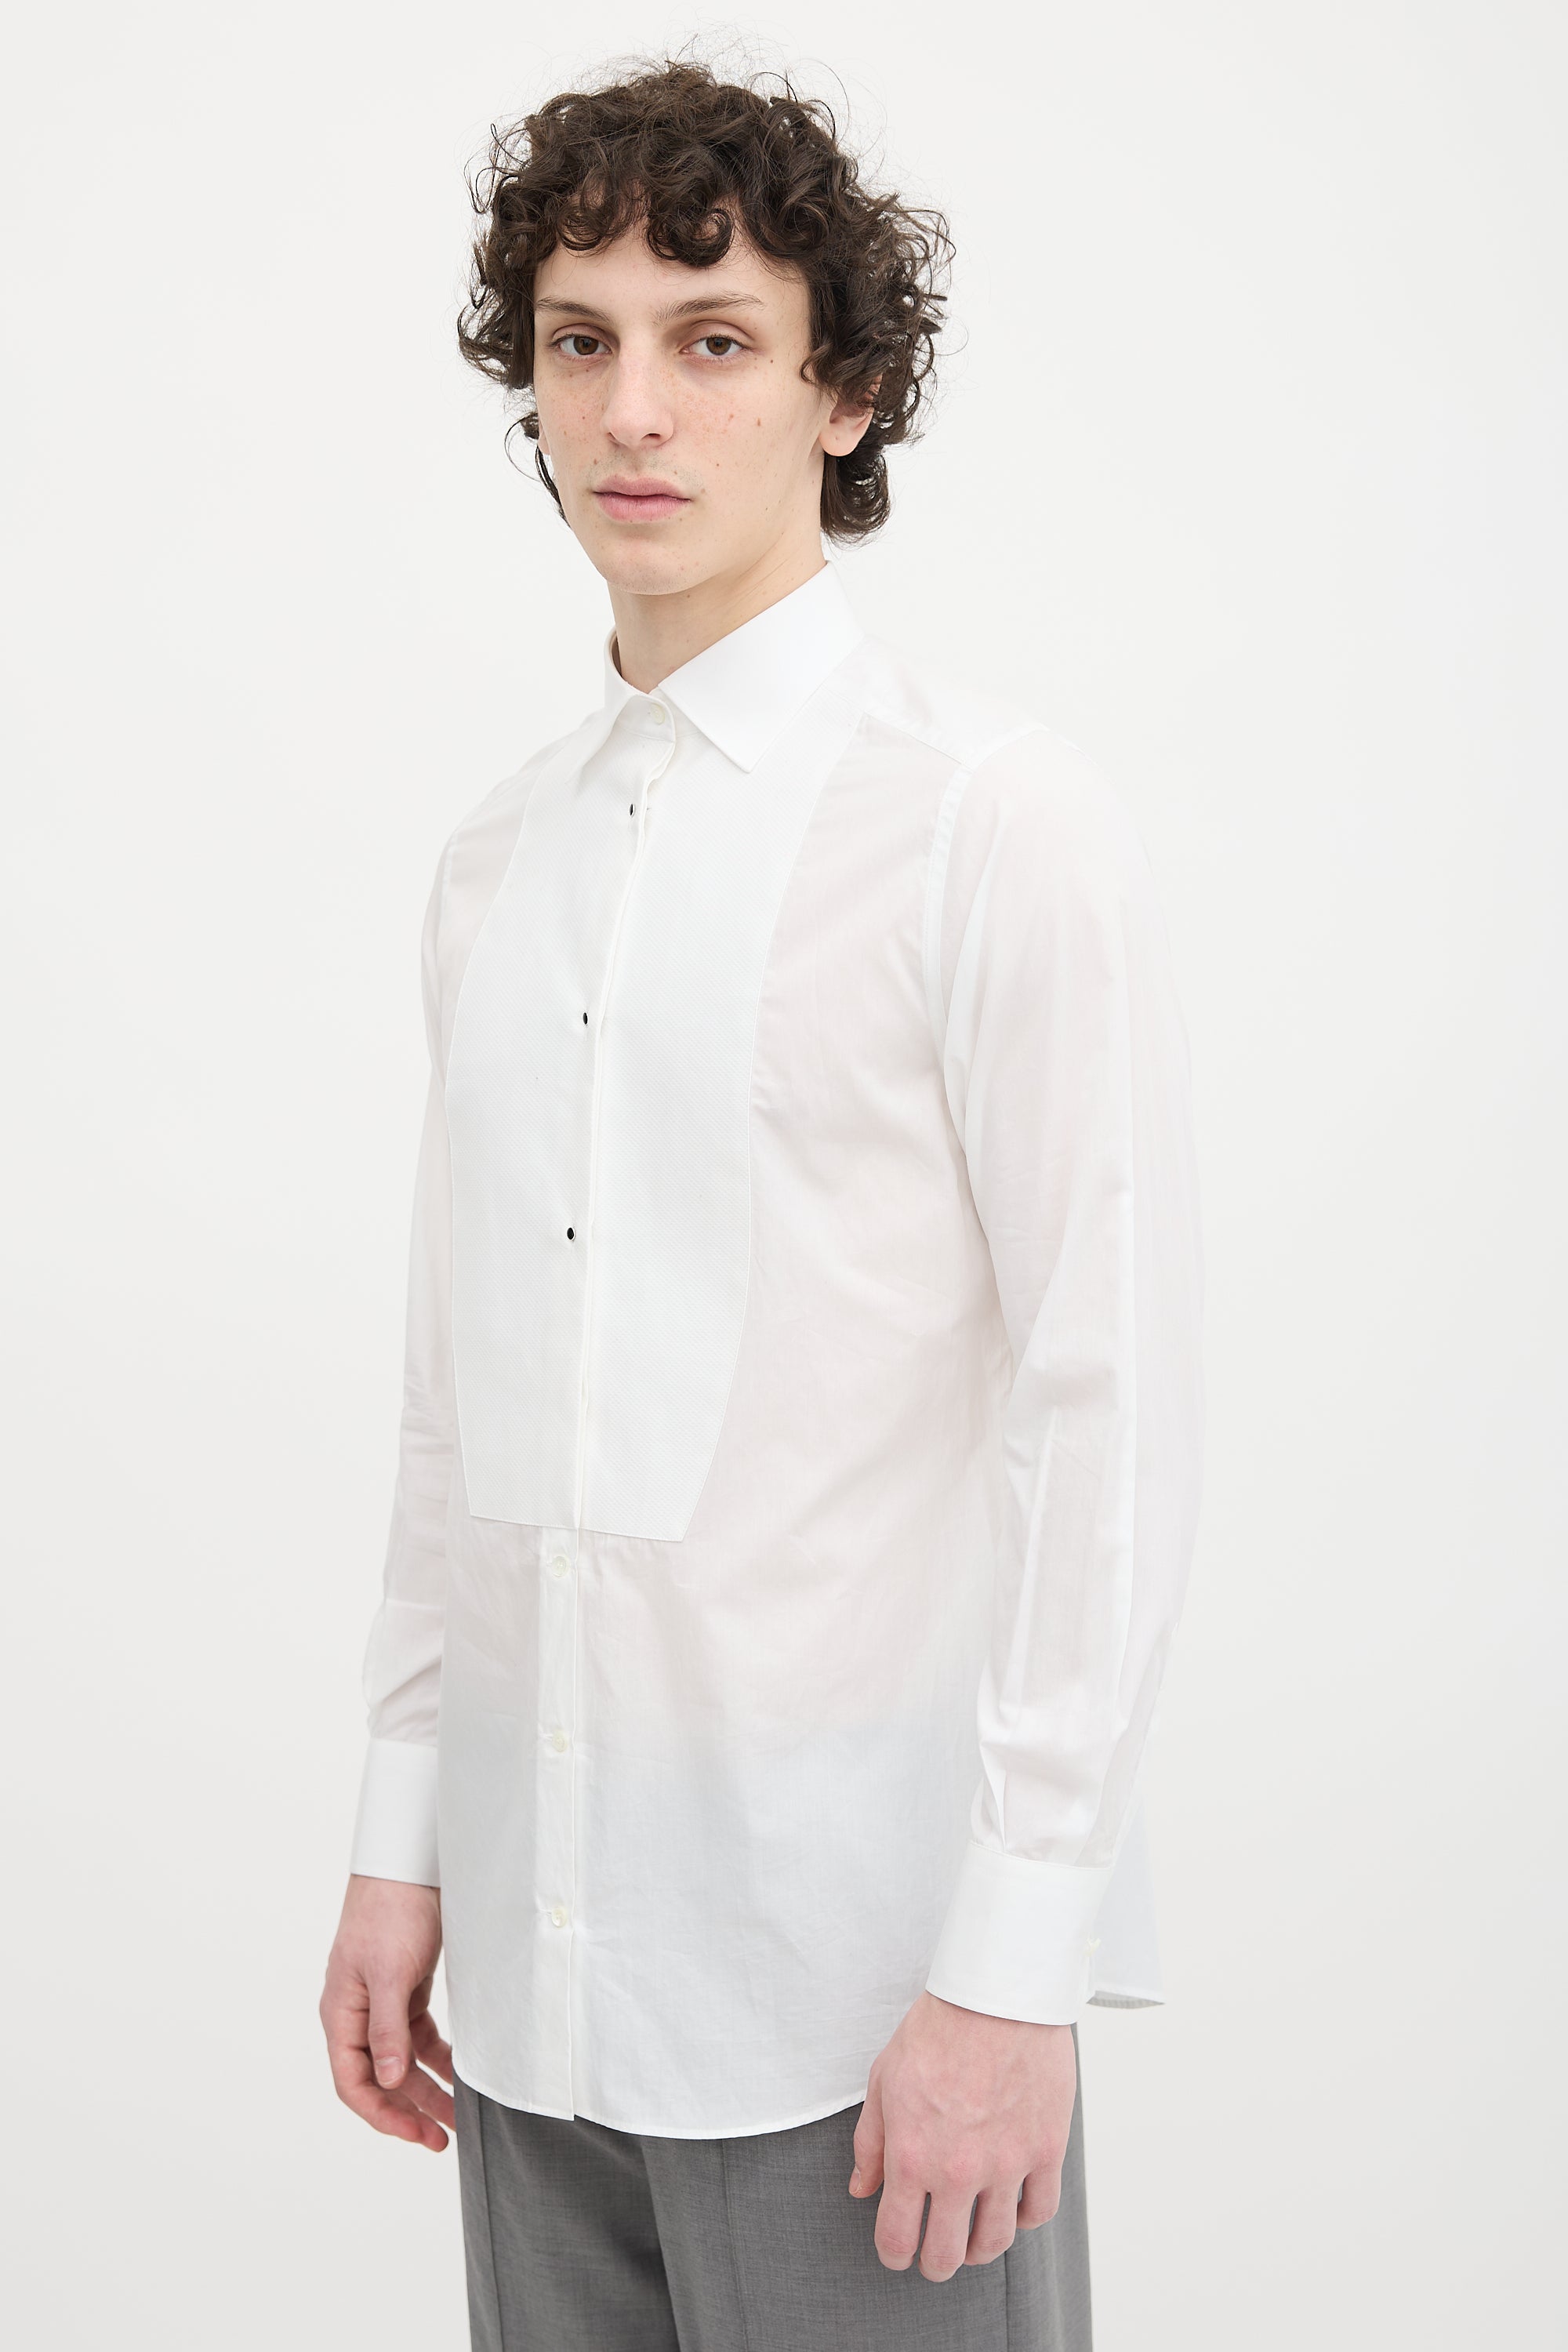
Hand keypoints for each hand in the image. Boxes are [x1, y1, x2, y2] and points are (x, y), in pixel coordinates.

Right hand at [319, 1874, 453, 2151]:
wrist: (409, 1863)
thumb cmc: (390, 1911)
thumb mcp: (389, 1971)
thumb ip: (387, 2028)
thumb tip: (387, 2081)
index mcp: (341, 2014)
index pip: (353, 2082)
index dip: (382, 2114)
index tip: (417, 2134)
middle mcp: (357, 2015)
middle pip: (381, 2079)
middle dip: (411, 2110)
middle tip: (445, 2137)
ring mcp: (381, 2004)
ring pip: (403, 2062)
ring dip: (428, 2089)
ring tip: (459, 2115)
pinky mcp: (406, 1990)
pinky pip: (419, 2037)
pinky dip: (438, 2057)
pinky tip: (459, 2072)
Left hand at [849, 1990, 1075, 2280]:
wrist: (995, 1995)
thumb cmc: (936, 2030)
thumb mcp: (884, 2080)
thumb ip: (870, 2142)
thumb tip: (862, 2189)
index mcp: (913, 2156)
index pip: (898, 2239)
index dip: (893, 2256)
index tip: (897, 2252)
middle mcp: (959, 2171)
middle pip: (946, 2255)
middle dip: (934, 2263)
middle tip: (934, 2254)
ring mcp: (1006, 2164)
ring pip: (994, 2242)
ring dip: (978, 2249)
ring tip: (972, 2237)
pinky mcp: (1045, 2149)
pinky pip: (1039, 2210)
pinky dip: (1024, 2218)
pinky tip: (1012, 2205)